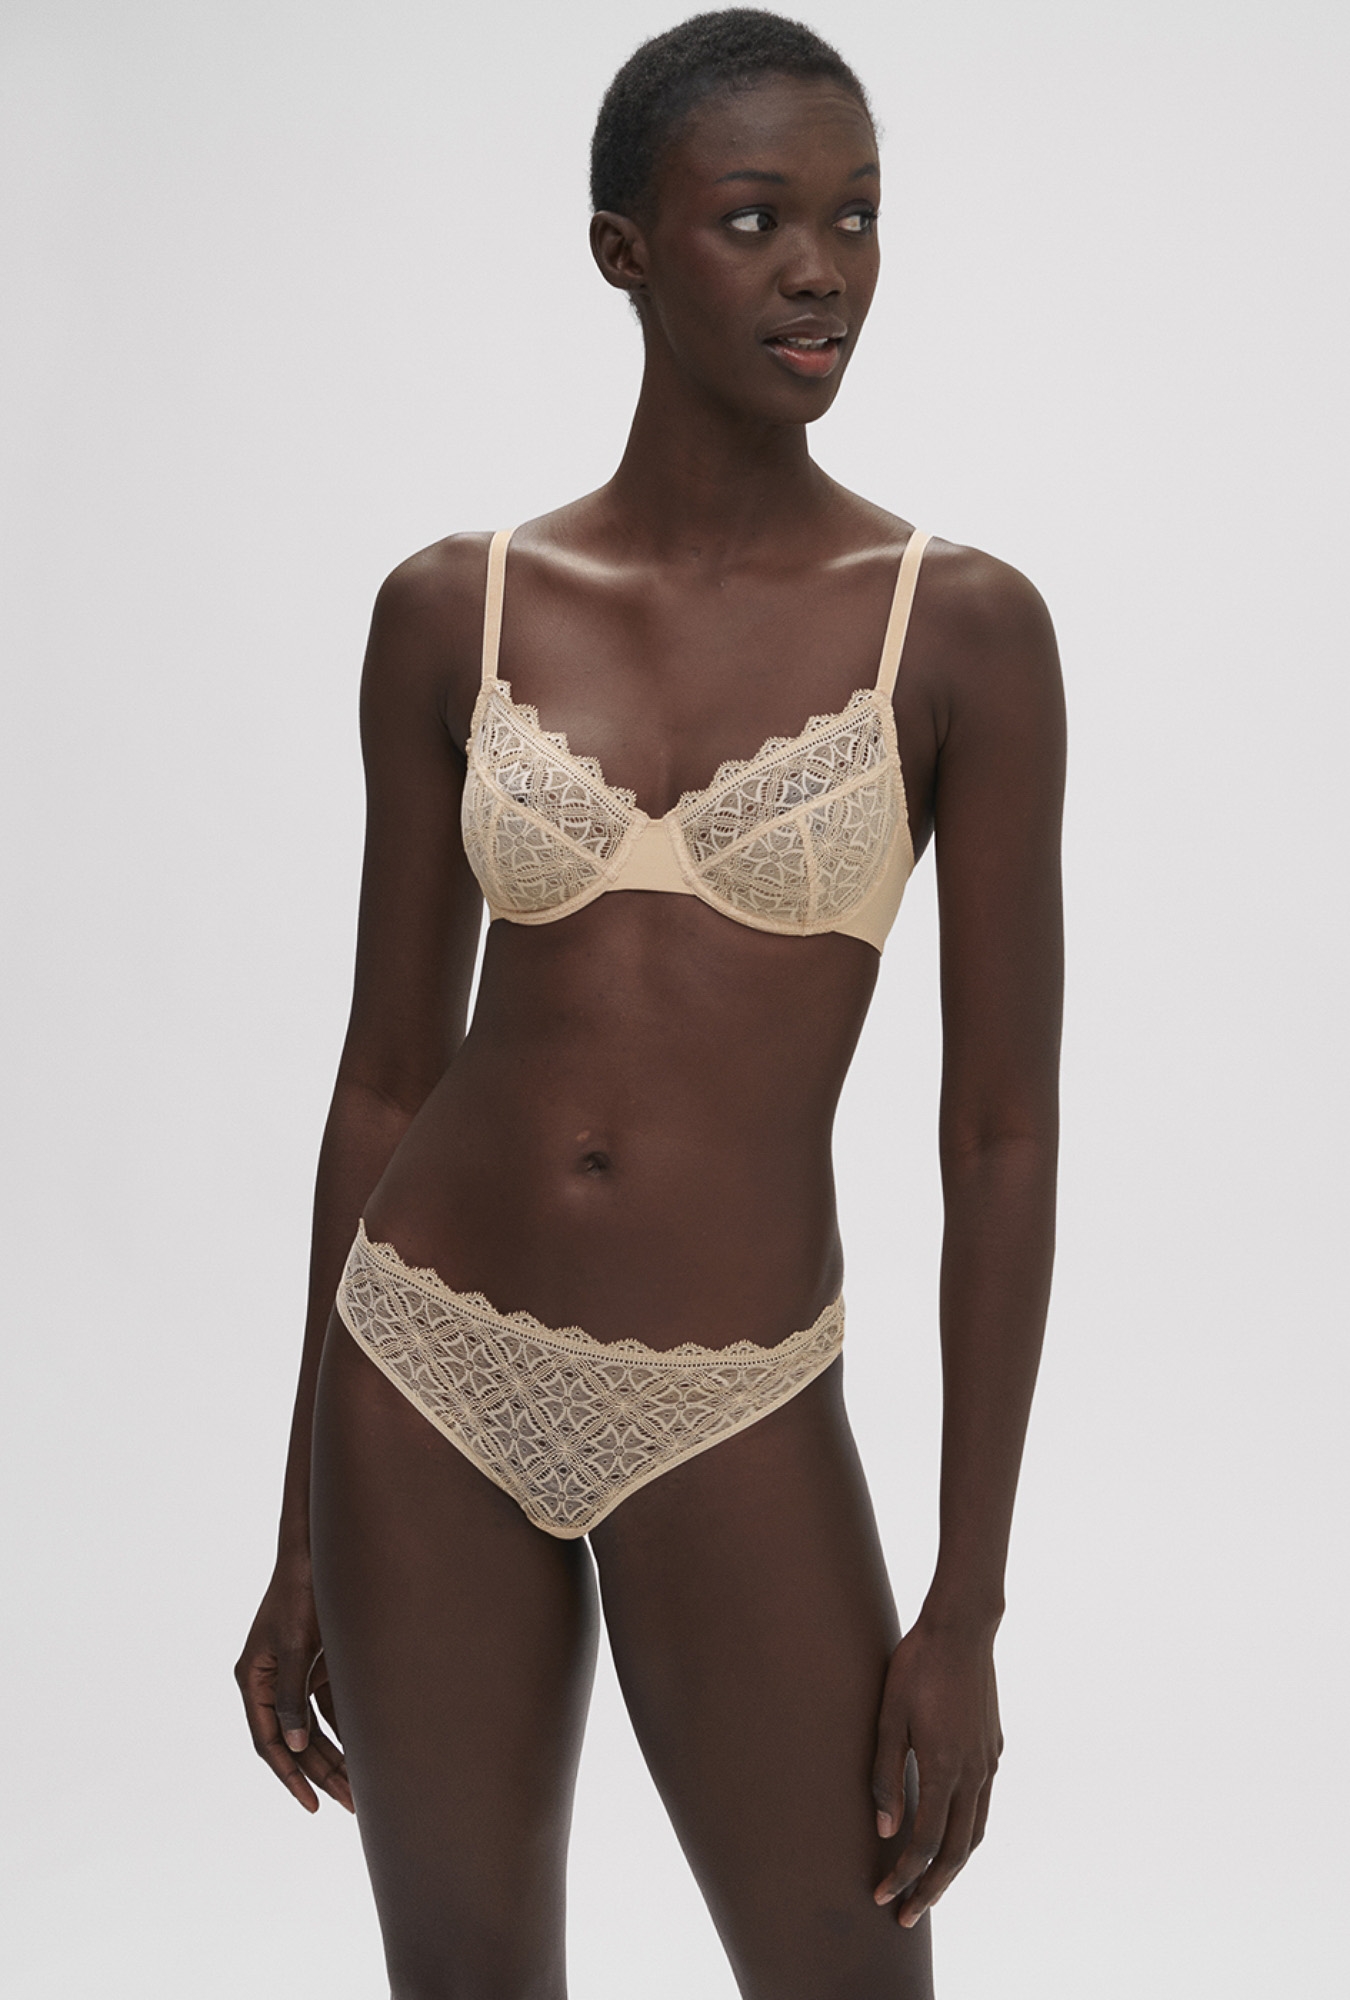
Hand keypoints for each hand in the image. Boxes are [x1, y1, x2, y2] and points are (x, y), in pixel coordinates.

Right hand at [234, 1553, 353, 1813]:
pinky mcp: (314, 1664)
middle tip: (349, 1804)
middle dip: (321, 1773)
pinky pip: (328, 1708)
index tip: (311, 1804)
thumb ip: (292, 1695)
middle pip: (294, 1740)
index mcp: (253, 1679)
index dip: (289, 1775)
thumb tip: (296, 1745)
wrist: (318, 1552)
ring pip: (313, 1728)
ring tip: (361, 1787)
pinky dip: (346, 1728)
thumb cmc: (301, 1593)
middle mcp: (269, 1681)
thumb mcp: (296, 1645)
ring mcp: (292, 1674)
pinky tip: (367, 1750)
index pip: (270, 1740)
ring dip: (336, 1755)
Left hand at [871, 1615, 1001, 1926]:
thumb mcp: (888, 1716)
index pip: (924, 1844)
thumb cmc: (916, 1666)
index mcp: (944, 1769)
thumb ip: (886, 1774)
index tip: (881, 1896)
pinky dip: (966, 1834)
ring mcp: (988, 1762)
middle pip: (955, 1852)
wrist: (962, 1627)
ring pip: (975, 1833)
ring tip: (929, 1889)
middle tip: (906, 1917)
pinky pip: (983, 1806)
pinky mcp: (993, 1748)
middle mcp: (973, 1774)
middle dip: (930, 1890)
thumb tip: (885, 1828)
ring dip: (952, 1867)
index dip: (903, 1877)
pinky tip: (950, 1834)